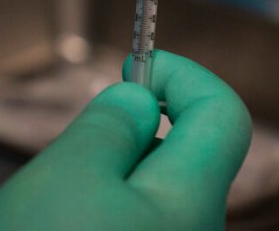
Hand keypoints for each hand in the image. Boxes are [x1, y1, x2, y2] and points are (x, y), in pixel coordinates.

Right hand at [0, 51, 251, 229]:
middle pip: (185, 154)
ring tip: (55, 200)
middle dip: (133, 130)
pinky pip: (133, 226)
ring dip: (109, 174)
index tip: (136, 64)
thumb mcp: (67, 174)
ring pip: (152, 193)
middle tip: (80, 142)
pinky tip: (55, 227)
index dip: (183, 74)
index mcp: (190, 201)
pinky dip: (99, 210)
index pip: (223, 113)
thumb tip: (138, 99)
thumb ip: (111, 124)